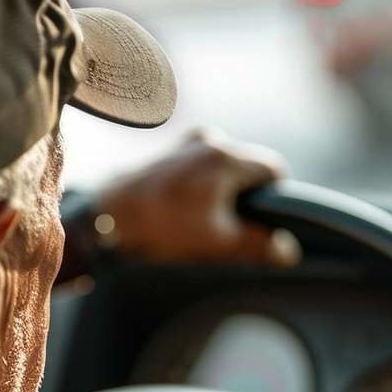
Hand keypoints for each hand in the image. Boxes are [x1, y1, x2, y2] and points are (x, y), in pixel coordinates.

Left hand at [95, 129, 300, 266]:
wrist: (104, 223)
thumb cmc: (162, 230)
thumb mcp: (218, 245)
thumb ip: (259, 246)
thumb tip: (287, 251)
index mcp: (225, 156)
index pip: (274, 170)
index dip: (276, 200)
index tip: (264, 224)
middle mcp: (207, 140)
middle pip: (248, 169)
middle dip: (247, 199)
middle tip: (230, 230)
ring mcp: (184, 145)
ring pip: (223, 171)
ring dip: (222, 196)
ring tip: (202, 225)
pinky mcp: (166, 156)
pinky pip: (200, 171)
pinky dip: (201, 191)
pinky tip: (183, 216)